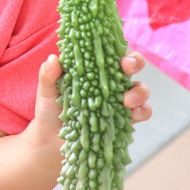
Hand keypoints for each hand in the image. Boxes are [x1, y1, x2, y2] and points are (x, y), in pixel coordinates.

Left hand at [32, 49, 152, 136]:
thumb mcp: (46, 91)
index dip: (117, 47)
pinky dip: (142, 111)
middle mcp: (109, 81)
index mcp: (92, 68)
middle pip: (131, 66)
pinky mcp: (123, 119)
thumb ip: (48, 75)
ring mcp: (118, 100)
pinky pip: (141, 112)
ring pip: (140, 89)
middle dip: (135, 63)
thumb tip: (53, 59)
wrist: (52, 142)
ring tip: (127, 100)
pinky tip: (134, 115)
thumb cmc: (50, 111)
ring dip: (139, 92)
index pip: (110, 51)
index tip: (116, 52)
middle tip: (127, 69)